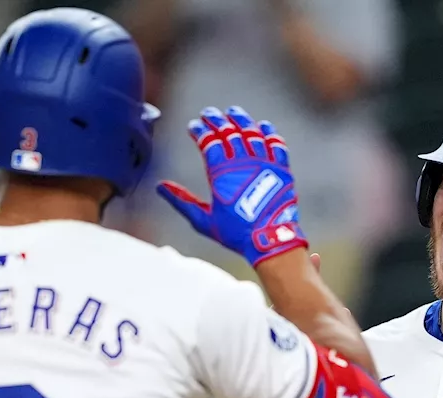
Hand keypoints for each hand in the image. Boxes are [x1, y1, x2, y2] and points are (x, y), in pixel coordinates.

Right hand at [157, 106, 307, 266]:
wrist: (271, 240)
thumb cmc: (235, 233)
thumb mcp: (203, 220)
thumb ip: (182, 201)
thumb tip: (160, 187)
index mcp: (221, 173)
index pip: (208, 141)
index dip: (199, 130)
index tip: (193, 126)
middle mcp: (242, 163)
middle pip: (228, 131)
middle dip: (216, 119)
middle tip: (208, 113)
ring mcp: (264, 163)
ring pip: (251, 132)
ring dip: (241, 120)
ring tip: (232, 112)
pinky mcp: (281, 168)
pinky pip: (276, 143)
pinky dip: (268, 132)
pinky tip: (261, 126)